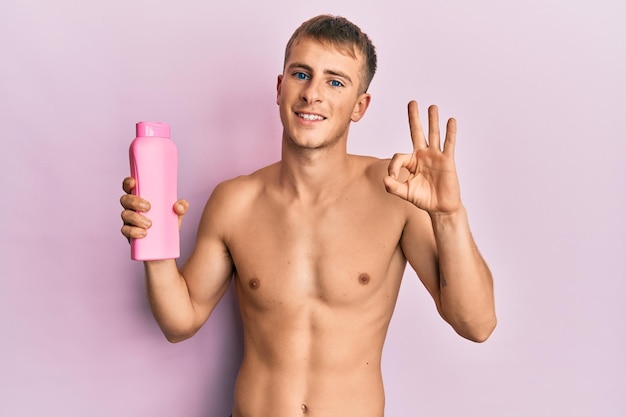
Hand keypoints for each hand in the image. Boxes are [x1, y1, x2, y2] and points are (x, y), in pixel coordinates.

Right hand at [120, 177, 188, 241]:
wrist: (166, 243)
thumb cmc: (168, 223)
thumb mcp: (177, 214)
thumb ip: (182, 207)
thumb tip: (179, 206)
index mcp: (140, 198)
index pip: (129, 187)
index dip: (128, 182)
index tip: (133, 182)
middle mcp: (132, 207)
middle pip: (125, 199)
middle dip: (134, 202)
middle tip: (148, 207)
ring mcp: (129, 220)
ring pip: (125, 214)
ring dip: (136, 218)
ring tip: (149, 224)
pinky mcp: (129, 233)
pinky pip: (125, 230)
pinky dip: (133, 231)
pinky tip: (144, 233)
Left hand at [383, 101, 461, 215]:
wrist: (440, 207)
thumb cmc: (423, 199)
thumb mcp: (405, 193)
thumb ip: (394, 187)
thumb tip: (386, 179)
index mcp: (411, 162)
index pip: (399, 156)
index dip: (393, 166)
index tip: (393, 177)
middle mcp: (422, 155)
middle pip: (417, 132)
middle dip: (414, 118)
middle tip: (412, 102)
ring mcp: (435, 156)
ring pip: (433, 135)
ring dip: (433, 120)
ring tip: (432, 107)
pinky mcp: (447, 160)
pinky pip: (448, 144)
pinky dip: (450, 132)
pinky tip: (451, 121)